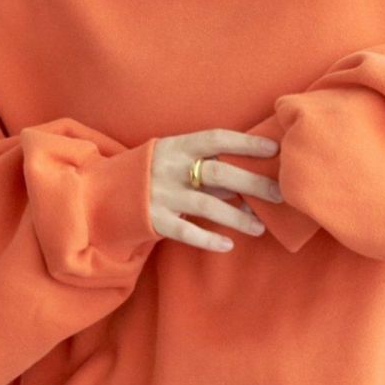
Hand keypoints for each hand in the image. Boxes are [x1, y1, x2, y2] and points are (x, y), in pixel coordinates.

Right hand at [150, 129, 282, 251]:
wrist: (105, 192)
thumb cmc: (153, 173)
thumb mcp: (176, 160)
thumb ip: (207, 169)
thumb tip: (250, 182)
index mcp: (177, 146)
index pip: (217, 139)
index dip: (246, 143)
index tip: (274, 149)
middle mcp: (170, 168)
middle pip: (219, 173)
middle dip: (252, 184)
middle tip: (279, 194)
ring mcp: (161, 194)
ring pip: (207, 206)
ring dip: (237, 217)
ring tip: (260, 227)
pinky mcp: (154, 220)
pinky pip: (186, 231)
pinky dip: (208, 239)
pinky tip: (228, 245)